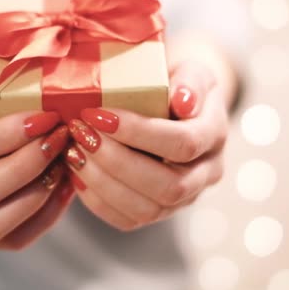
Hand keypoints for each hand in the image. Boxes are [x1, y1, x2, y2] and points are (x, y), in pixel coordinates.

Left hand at [64, 63, 227, 230]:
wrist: (176, 105)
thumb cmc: (176, 83)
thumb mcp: (190, 69)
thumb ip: (191, 81)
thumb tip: (182, 102)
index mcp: (214, 136)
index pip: (184, 143)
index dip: (139, 132)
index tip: (99, 114)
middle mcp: (204, 174)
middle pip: (167, 186)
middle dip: (116, 162)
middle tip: (81, 134)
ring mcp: (182, 199)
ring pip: (146, 210)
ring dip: (102, 182)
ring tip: (74, 150)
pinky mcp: (157, 211)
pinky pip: (127, 220)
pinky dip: (96, 199)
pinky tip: (75, 172)